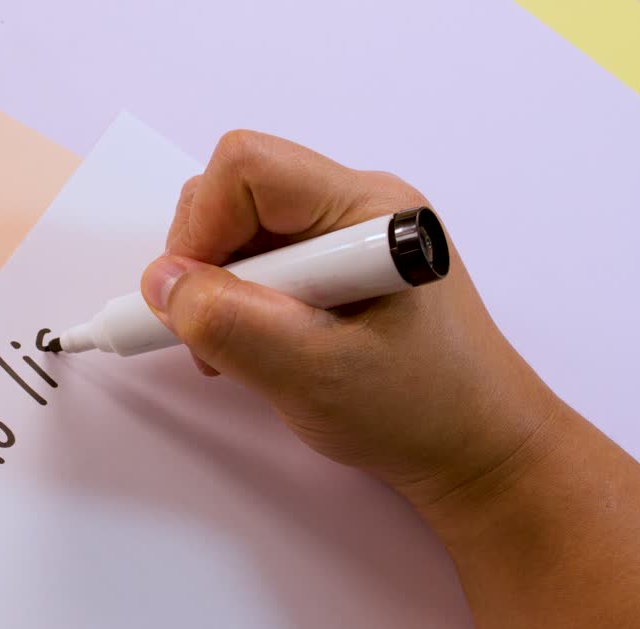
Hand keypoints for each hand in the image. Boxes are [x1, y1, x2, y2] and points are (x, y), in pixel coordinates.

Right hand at [141, 131, 566, 513]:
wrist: (477, 450)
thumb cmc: (420, 411)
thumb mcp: (311, 373)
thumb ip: (228, 323)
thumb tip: (162, 284)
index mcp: (368, 210)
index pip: (248, 167)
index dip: (202, 226)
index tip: (192, 297)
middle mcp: (358, 208)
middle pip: (237, 191)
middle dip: (205, 261)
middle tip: (212, 334)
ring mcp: (349, 237)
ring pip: (243, 228)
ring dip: (220, 288)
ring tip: (241, 352)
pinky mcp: (339, 268)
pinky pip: (264, 260)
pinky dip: (241, 303)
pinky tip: (259, 349)